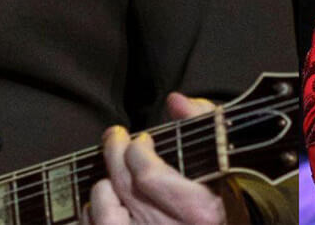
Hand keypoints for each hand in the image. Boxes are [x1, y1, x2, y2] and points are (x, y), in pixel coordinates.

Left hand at [82, 93, 228, 224]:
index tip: (142, 140)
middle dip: (115, 152)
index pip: (148, 174)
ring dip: (104, 187)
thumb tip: (176, 101)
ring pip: (104, 209)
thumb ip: (203, 123)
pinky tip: (104, 203)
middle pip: (124, 184)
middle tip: (116, 138)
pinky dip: (93, 211)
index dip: (138, 148)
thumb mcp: (221, 162)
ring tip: (114, 177)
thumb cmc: (219, 202)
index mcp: (199, 212)